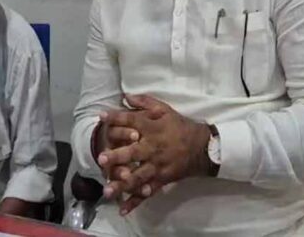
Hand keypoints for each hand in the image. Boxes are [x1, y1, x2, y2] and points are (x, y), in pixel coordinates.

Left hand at [97, 95, 210, 214]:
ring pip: (138, 176)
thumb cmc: (179, 126)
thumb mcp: (165, 110)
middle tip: (102, 158)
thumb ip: (145, 102)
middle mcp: (153, 147)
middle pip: (133, 152)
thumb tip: (126, 96)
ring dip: (122, 183)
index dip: (117, 118)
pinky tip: (123, 209)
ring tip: (108, 189)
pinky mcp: (161, 179)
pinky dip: (136, 201)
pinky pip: (147, 192)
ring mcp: (157, 166)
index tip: (101, 116)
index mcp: (152, 128)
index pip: (132, 122)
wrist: (202, 147)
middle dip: (118, 156)